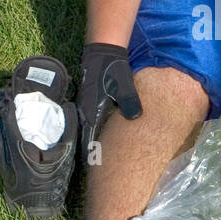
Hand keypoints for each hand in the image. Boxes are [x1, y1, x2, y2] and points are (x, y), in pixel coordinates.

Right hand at [77, 43, 141, 162]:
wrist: (103, 51)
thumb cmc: (113, 67)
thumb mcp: (123, 83)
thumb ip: (129, 99)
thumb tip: (135, 117)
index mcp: (92, 108)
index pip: (88, 135)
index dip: (91, 152)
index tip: (93, 167)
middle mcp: (85, 109)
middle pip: (85, 135)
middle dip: (90, 151)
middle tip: (96, 169)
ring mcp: (86, 105)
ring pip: (86, 129)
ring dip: (91, 142)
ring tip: (98, 159)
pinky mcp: (89, 101)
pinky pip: (89, 121)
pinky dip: (93, 132)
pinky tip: (101, 139)